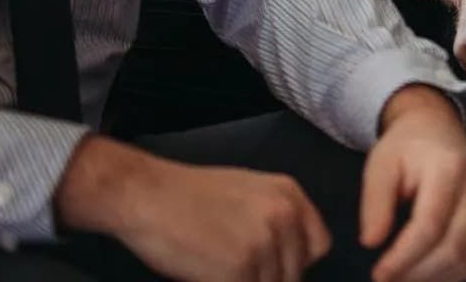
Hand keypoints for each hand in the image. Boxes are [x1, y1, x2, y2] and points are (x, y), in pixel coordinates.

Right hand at [56, 135, 330, 281]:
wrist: (147, 195)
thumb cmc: (188, 197)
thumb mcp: (248, 193)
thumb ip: (276, 221)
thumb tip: (288, 260)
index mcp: (289, 194)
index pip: (318, 246)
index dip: (294, 263)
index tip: (271, 267)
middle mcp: (284, 216)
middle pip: (294, 274)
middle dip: (266, 278)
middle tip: (230, 265)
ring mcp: (264, 243)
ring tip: (213, 266)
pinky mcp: (239, 270)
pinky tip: (205, 273)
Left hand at [360, 86, 465, 281]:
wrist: (437, 129)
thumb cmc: (406, 147)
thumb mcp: (380, 164)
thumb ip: (375, 202)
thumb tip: (372, 242)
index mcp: (449, 169)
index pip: (430, 226)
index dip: (404, 257)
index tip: (378, 274)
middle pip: (452, 248)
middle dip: (415, 274)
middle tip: (385, 280)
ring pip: (465, 260)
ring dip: (431, 278)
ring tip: (400, 278)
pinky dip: (447, 274)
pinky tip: (421, 273)